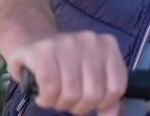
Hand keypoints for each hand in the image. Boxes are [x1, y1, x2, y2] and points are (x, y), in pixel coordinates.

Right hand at [5, 30, 127, 115]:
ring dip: (60, 104)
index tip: (89, 101)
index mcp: (108, 46)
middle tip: (69, 100)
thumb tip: (113, 115)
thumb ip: (106, 95)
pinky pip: (50, 88)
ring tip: (55, 96)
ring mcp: (67, 42)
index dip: (102, 103)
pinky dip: (46, 100)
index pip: (116, 87)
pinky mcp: (43, 50)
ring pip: (71, 93)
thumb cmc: (65, 65)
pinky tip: (43, 95)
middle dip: (79, 106)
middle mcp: (90, 41)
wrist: (33, 43)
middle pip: (93, 93)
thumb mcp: (91, 75)